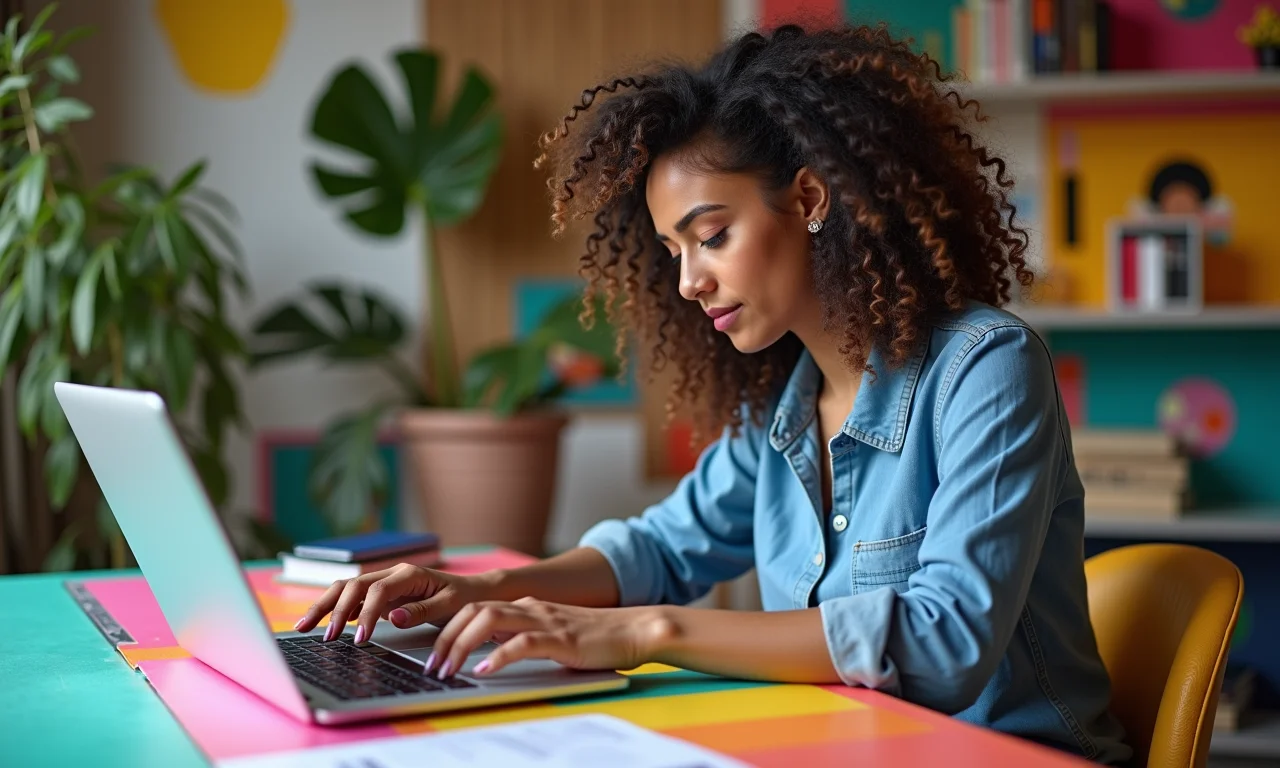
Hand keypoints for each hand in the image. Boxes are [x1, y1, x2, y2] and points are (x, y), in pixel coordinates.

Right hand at [293, 564, 497, 643]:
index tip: (359, 638)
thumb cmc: (463, 598)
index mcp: (409, 574)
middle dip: (333, 609)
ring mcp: (384, 581)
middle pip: (352, 584)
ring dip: (324, 605)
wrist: (472, 591)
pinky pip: (352, 596)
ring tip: (304, 626)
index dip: (364, 613)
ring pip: (346, 587)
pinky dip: (334, 608)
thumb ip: (422, 612)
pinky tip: (322, 624)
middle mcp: (392, 573)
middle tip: (324, 637)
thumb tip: (393, 617)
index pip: (377, 590)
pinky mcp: (380, 592)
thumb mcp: (450, 606)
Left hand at [426, 597, 667, 678]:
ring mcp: (545, 620)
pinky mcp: (561, 638)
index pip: (474, 609)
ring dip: (462, 645)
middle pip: (473, 611)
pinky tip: (485, 671)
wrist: (635, 630)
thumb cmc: (596, 637)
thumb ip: (523, 635)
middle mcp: (531, 607)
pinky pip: (521, 642)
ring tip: (448, 669)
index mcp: (526, 605)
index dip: (448, 630)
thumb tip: (490, 648)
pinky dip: (498, 656)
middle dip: (446, 638)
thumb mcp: (551, 634)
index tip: (433, 655)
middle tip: (432, 666)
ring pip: (489, 619)